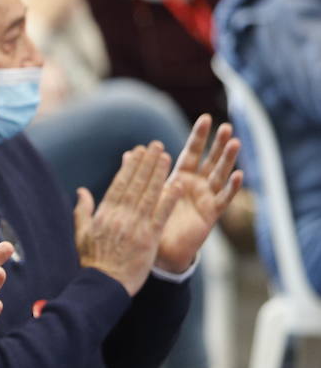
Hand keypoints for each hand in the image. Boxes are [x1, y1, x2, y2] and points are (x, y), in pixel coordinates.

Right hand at [74, 143, 178, 295]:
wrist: (104, 284)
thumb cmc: (92, 260)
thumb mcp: (81, 234)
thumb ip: (83, 210)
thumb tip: (81, 191)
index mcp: (105, 213)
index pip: (119, 183)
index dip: (130, 165)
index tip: (137, 151)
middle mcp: (121, 215)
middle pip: (136, 184)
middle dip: (146, 163)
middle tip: (155, 146)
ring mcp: (136, 226)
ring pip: (149, 194)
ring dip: (158, 174)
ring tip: (165, 157)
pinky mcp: (149, 237)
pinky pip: (161, 215)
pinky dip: (169, 199)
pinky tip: (176, 185)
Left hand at [155, 115, 243, 273]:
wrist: (159, 249)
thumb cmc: (152, 220)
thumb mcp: (147, 194)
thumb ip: (140, 174)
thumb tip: (129, 153)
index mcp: (180, 177)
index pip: (191, 152)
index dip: (198, 137)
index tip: (205, 118)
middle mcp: (196, 185)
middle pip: (210, 160)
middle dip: (218, 143)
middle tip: (226, 126)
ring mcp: (206, 198)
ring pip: (220, 175)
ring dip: (228, 159)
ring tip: (235, 142)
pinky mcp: (211, 213)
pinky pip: (223, 199)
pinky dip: (231, 187)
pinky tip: (238, 174)